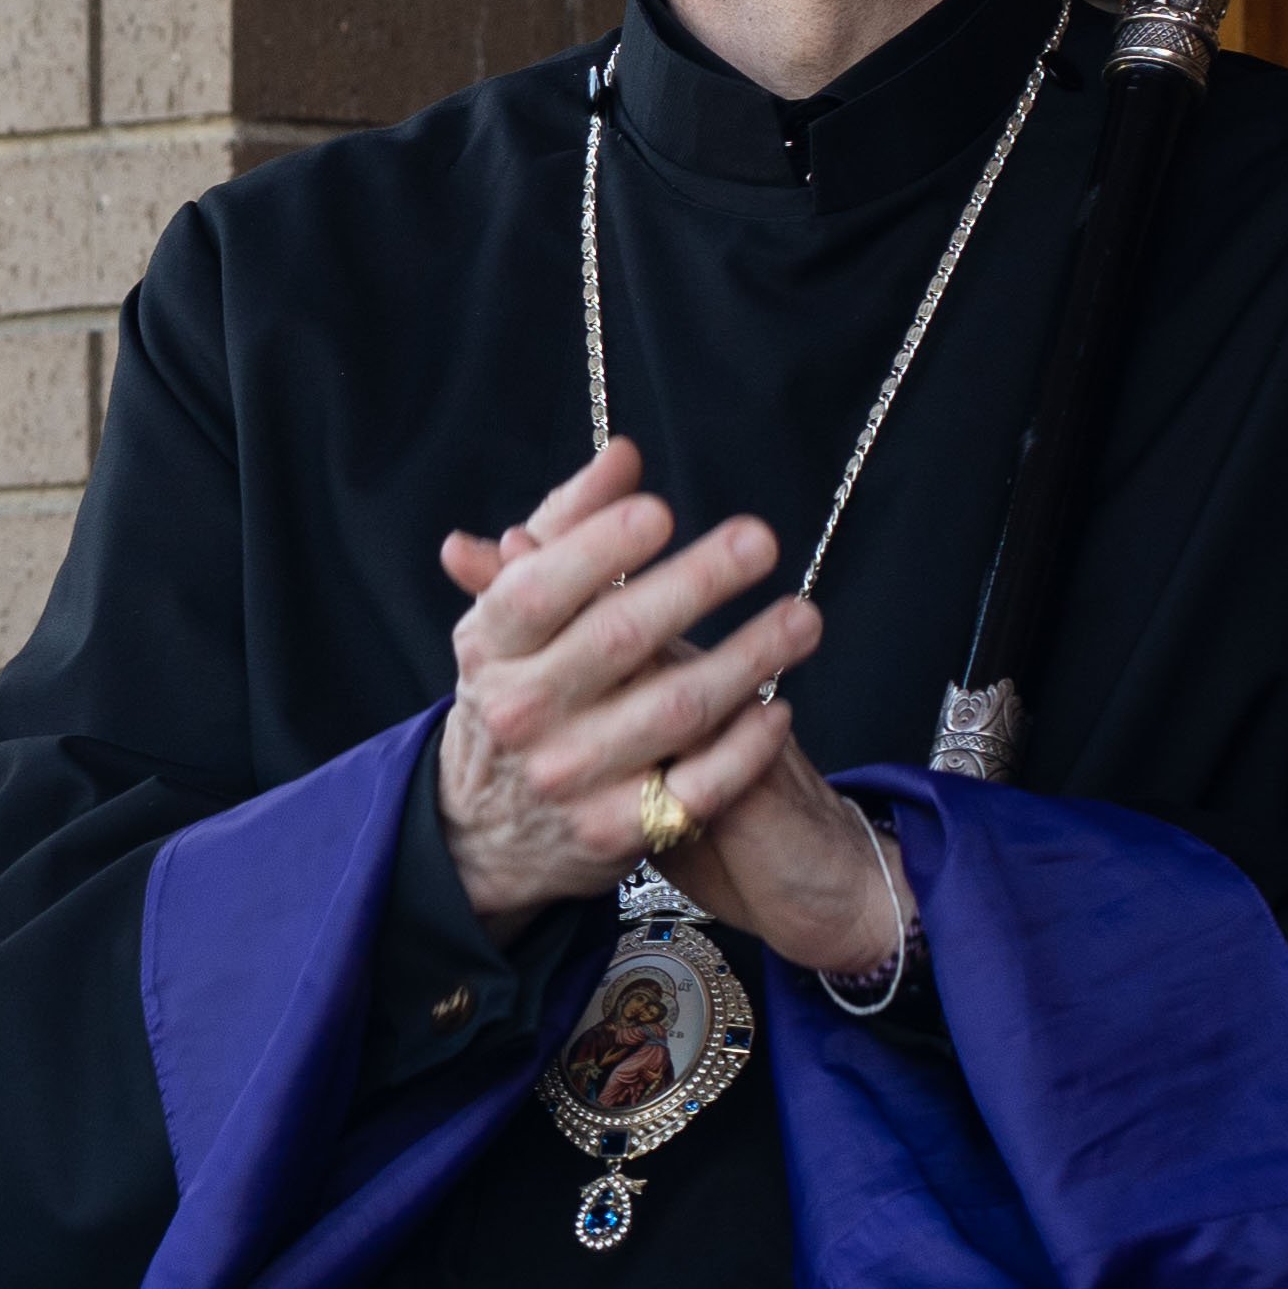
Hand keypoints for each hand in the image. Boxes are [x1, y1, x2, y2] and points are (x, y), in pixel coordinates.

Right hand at [431, 438, 900, 974]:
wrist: (485, 829)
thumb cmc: (518, 689)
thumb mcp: (513, 613)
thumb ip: (567, 528)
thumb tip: (623, 456)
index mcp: (491, 647)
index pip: (539, 589)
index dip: (599, 549)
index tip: (660, 511)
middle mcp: (521, 712)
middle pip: (619, 638)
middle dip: (697, 583)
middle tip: (759, 540)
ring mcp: (567, 776)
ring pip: (675, 709)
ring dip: (750, 657)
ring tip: (802, 618)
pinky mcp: (614, 831)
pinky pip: (699, 785)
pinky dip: (746, 746)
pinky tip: (779, 706)